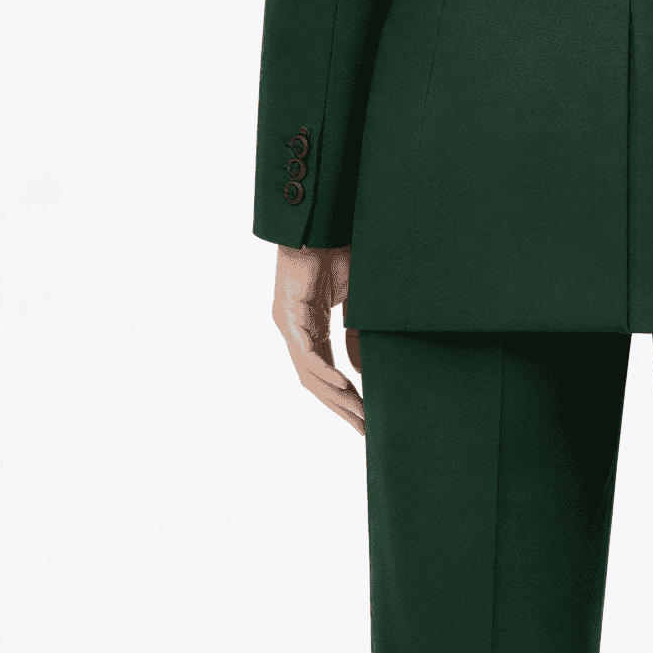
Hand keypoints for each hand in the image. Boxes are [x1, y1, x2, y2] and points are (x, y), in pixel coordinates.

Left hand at [272, 243, 364, 437]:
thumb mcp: (356, 301)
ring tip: (358, 415)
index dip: (344, 399)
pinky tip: (344, 385)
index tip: (365, 420)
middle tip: (364, 431)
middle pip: (316, 382)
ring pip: (310, 373)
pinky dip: (324, 371)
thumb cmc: (337, 252)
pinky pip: (306, 352)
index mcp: (310, 328)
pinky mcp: (287, 313)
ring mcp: (289, 324)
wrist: (322, 222)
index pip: (325, 374)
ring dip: (335, 396)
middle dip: (341, 408)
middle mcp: (295, 331)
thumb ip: (356, 336)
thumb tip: (359, 371)